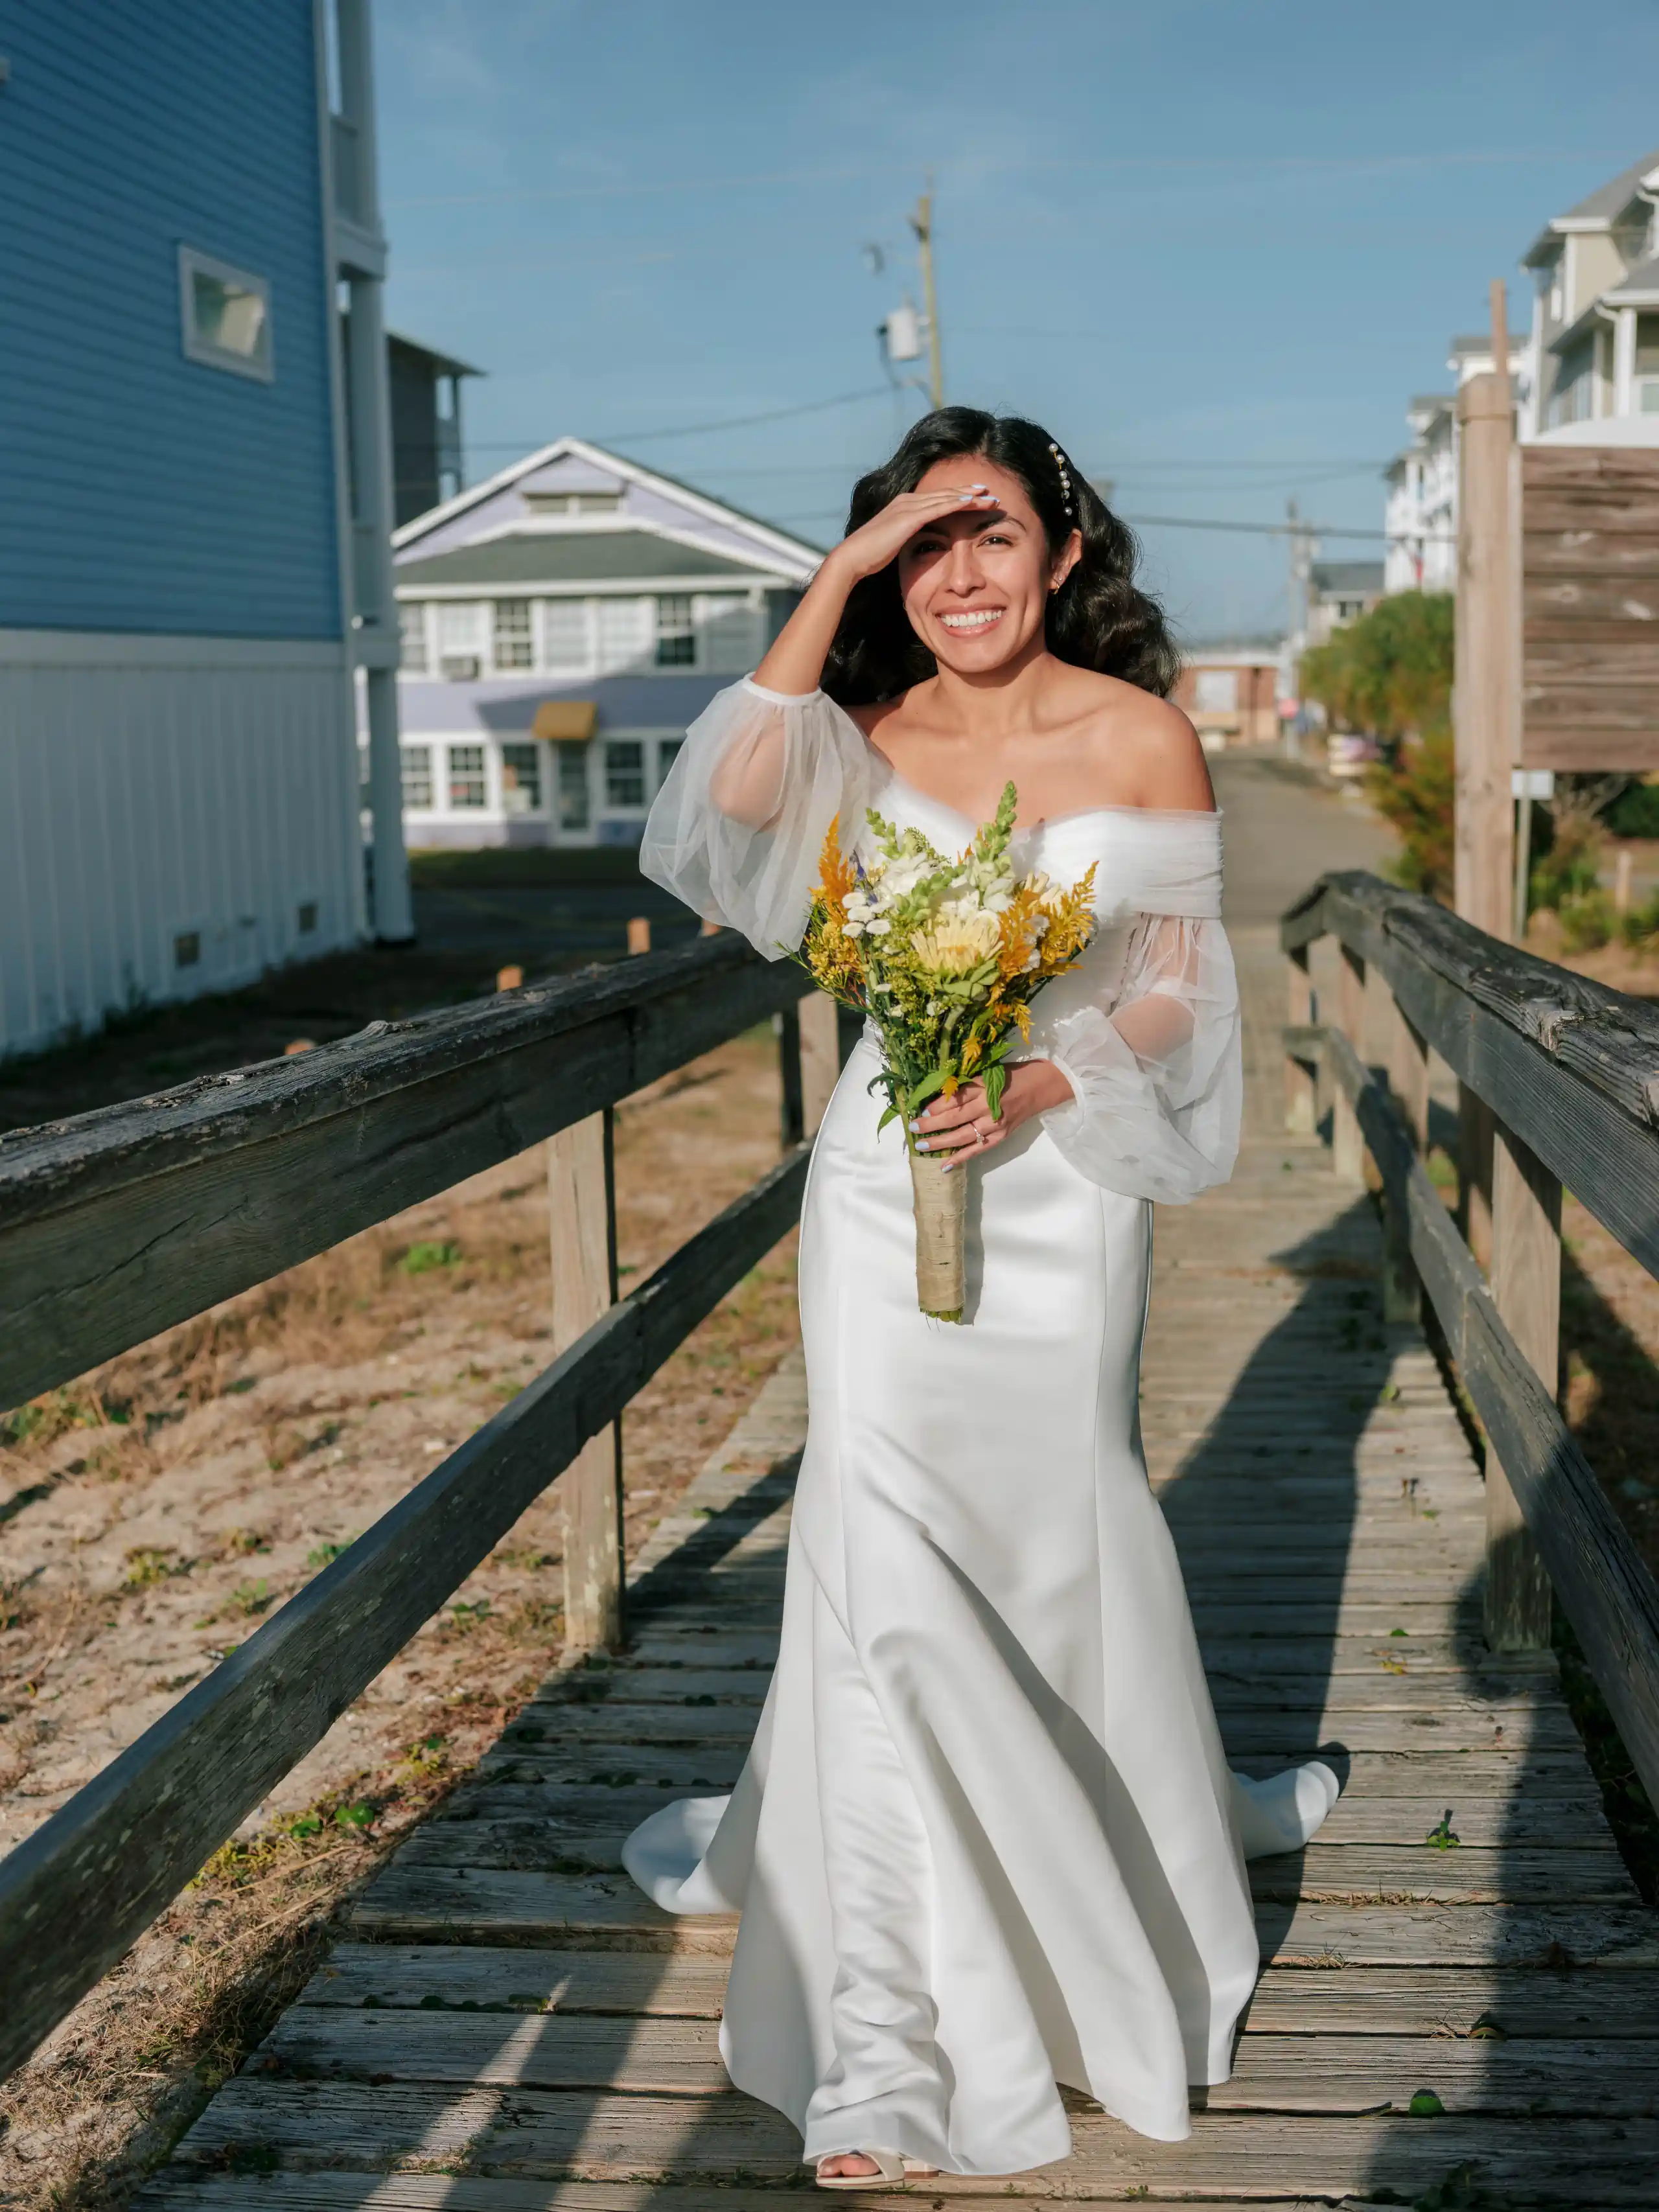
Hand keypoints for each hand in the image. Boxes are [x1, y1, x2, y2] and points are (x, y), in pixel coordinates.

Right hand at [828, 484, 1002, 585]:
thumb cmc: (869, 557)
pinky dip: (957, 502)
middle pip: (945, 493)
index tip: (976, 498)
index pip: (936, 498)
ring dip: (969, 496)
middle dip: (968, 492)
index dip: (957, 497)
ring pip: (946, 497)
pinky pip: (939, 507)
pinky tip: (972, 501)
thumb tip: (917, 546)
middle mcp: (907, 501)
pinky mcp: (909, 517)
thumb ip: (906, 539)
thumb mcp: (892, 544)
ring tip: (989, 496)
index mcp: (903, 506)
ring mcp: (907, 506)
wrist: (852, 558)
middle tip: (989, 492)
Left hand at [910, 1059, 1074, 1167]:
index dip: (935, 1105)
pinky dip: (960, 1158)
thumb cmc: (1011, 1075)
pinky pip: (977, 1150)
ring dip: (940, 1142)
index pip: (955, 1098)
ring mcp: (995, 1125)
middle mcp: (988, 1107)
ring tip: (922, 1146)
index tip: (919, 1109)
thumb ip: (966, 1084)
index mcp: (984, 1087)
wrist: (1041, 1087)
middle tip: (913, 1127)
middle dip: (931, 1124)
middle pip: (954, 1117)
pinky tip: (944, 1165)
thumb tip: (938, 1097)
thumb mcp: (987, 1072)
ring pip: (962, 1136)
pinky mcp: (1001, 1137)